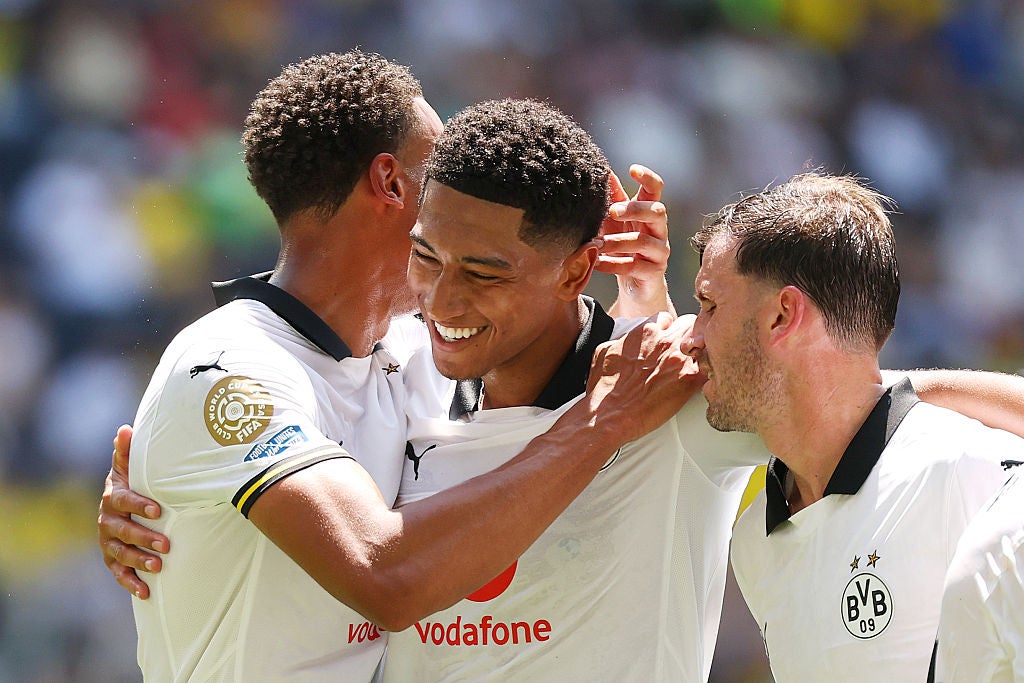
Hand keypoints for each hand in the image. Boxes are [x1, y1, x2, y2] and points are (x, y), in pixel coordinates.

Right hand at [97, 424, 168, 597]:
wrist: (124, 504)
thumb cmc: (135, 481)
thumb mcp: (132, 466)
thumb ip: (128, 451)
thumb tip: (125, 429)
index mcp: (114, 497)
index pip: (124, 501)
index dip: (140, 506)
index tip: (159, 511)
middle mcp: (107, 520)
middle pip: (122, 531)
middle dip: (143, 538)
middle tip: (166, 545)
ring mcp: (108, 541)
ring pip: (120, 553)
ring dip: (138, 561)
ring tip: (158, 567)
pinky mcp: (112, 558)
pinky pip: (118, 573)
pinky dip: (130, 583)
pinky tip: (146, 592)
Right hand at [585, 313, 702, 442]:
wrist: (610, 414)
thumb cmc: (604, 388)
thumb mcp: (605, 350)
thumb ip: (623, 338)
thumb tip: (627, 339)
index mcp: (646, 331)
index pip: (667, 318)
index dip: (667, 329)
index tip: (666, 339)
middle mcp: (665, 341)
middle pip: (690, 324)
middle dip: (687, 335)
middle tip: (684, 349)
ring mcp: (679, 360)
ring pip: (703, 341)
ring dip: (699, 351)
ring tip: (694, 363)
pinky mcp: (690, 380)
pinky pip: (709, 366)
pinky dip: (707, 371)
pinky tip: (700, 379)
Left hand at [600, 165, 674, 317]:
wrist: (636, 283)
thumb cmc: (624, 245)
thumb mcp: (616, 220)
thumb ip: (613, 198)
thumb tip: (604, 172)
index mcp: (649, 212)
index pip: (656, 189)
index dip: (648, 178)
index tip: (632, 169)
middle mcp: (659, 229)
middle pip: (657, 212)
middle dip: (635, 209)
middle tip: (612, 211)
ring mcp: (660, 251)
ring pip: (643, 241)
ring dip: (617, 242)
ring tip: (596, 244)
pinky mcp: (654, 272)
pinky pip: (634, 267)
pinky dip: (613, 264)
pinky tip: (597, 263)